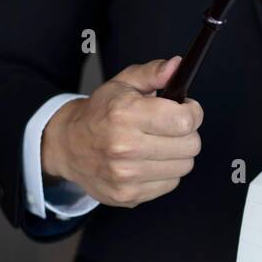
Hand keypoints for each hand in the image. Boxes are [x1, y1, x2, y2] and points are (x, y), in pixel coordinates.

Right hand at [41, 57, 202, 207]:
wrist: (68, 146)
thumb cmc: (101, 112)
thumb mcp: (123, 83)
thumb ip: (152, 72)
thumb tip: (177, 65)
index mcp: (124, 114)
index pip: (184, 121)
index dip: (193, 112)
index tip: (186, 109)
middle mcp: (124, 147)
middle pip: (190, 145)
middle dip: (187, 133)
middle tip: (171, 127)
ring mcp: (125, 176)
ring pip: (184, 166)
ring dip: (178, 154)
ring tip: (159, 143)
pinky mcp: (128, 196)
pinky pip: (170, 183)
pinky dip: (165, 172)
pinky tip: (149, 160)